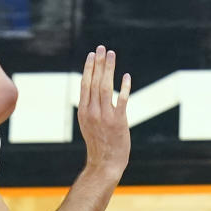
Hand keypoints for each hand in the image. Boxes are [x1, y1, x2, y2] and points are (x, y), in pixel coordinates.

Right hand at [77, 46, 130, 180]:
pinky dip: (123, 87)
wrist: (105, 162)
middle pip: (95, 82)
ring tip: (112, 55)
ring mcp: (105, 116)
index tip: (92, 54)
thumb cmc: (98, 143)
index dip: (89, 68)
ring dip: (109, 69)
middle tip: (102, 48)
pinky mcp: (118, 121)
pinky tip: (126, 76)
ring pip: (105, 87)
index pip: (85, 84)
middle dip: (99, 63)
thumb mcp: (88, 124)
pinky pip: (121, 100)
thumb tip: (95, 92)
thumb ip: (91, 107)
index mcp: (83, 111)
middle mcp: (92, 111)